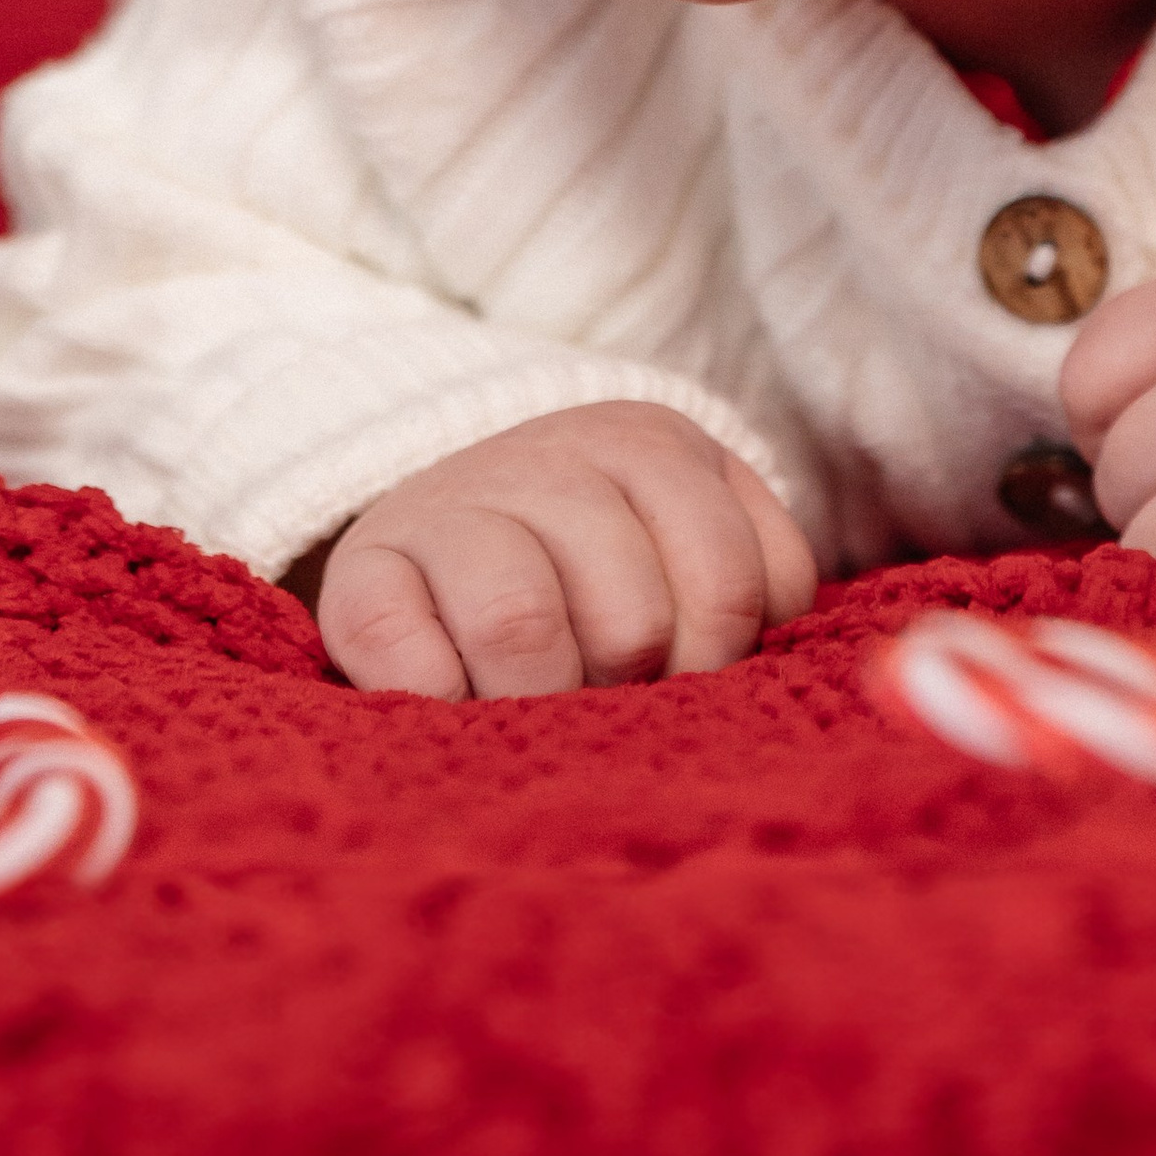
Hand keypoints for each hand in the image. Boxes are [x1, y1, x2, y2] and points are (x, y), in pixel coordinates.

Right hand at [316, 402, 818, 698]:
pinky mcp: (363, 572)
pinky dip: (445, 706)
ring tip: (538, 710)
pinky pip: (415, 662)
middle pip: (634, 621)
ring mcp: (450, 506)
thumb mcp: (686, 547)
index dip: (717, 661)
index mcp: (654, 445)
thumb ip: (745, 589)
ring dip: (539, 703)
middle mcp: (553, 455)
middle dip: (628, 691)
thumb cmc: (590, 567)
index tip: (685, 673)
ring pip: (524, 629)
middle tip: (606, 698)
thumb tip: (792, 679)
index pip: (733, 585)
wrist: (437, 528)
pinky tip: (457, 701)